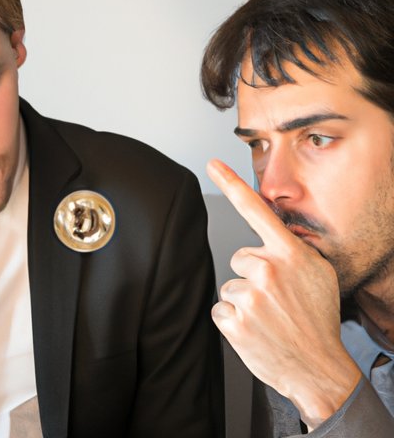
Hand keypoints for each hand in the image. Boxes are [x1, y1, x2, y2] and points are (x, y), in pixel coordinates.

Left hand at [207, 159, 360, 427]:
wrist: (318, 368)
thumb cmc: (317, 320)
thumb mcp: (320, 275)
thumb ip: (295, 251)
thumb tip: (276, 237)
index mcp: (289, 255)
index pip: (255, 210)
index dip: (232, 183)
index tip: (212, 165)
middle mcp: (267, 270)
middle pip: (239, 258)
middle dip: (252, 275)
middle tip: (273, 297)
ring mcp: (249, 297)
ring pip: (229, 285)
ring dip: (244, 300)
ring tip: (266, 315)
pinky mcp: (233, 322)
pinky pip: (220, 309)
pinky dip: (233, 320)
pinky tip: (254, 328)